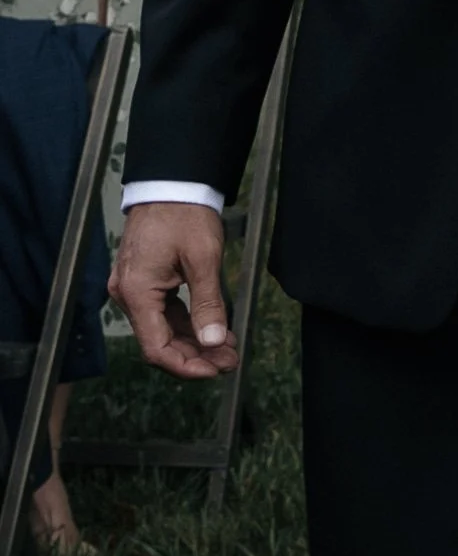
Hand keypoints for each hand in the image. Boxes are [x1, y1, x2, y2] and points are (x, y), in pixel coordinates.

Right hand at [110, 204, 235, 380]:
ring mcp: (135, 289)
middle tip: (230, 360)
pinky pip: (165, 315)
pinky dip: (189, 326)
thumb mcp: (203, 260)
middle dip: (197, 357)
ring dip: (195, 344)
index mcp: (137, 291)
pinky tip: (214, 331)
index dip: (186, 367)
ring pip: (164, 332)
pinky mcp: (145, 284)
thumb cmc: (183, 215)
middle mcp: (128, 294)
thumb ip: (208, 304)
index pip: (156, 348)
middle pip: (160, 344)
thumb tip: (213, 342)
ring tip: (228, 348)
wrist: (171, 185)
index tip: (215, 370)